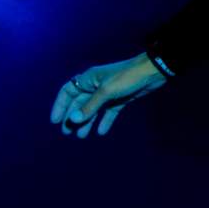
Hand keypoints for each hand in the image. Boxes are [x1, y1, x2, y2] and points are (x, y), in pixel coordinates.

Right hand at [50, 53, 168, 138]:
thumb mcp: (106, 92)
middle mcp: (96, 85)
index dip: (60, 105)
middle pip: (79, 103)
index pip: (68, 91)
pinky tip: (101, 132)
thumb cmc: (127, 77)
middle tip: (67, 132)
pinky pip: (109, 112)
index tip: (55, 120)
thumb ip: (90, 107)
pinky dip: (104, 121)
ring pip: (93, 109)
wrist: (153, 72)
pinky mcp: (121, 98)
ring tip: (81, 136)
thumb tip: (73, 120)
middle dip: (73, 117)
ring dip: (87, 122)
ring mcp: (109, 92)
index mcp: (89, 79)